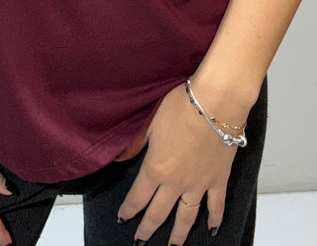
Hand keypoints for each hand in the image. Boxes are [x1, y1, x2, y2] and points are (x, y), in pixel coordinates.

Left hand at [117, 82, 243, 243]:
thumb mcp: (150, 122)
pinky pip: (216, 205)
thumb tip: (118, 158)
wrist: (215, 104)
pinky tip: (212, 230)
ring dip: (178, 235)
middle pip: (159, 213)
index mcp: (156, 169)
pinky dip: (215, 219)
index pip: (137, 197)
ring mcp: (199, 185)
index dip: (128, 210)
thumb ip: (135, 144)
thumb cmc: (181, 107)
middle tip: (141, 241)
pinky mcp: (218, 180)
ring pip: (186, 217)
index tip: (123, 218)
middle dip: (147, 229)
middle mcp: (176, 183)